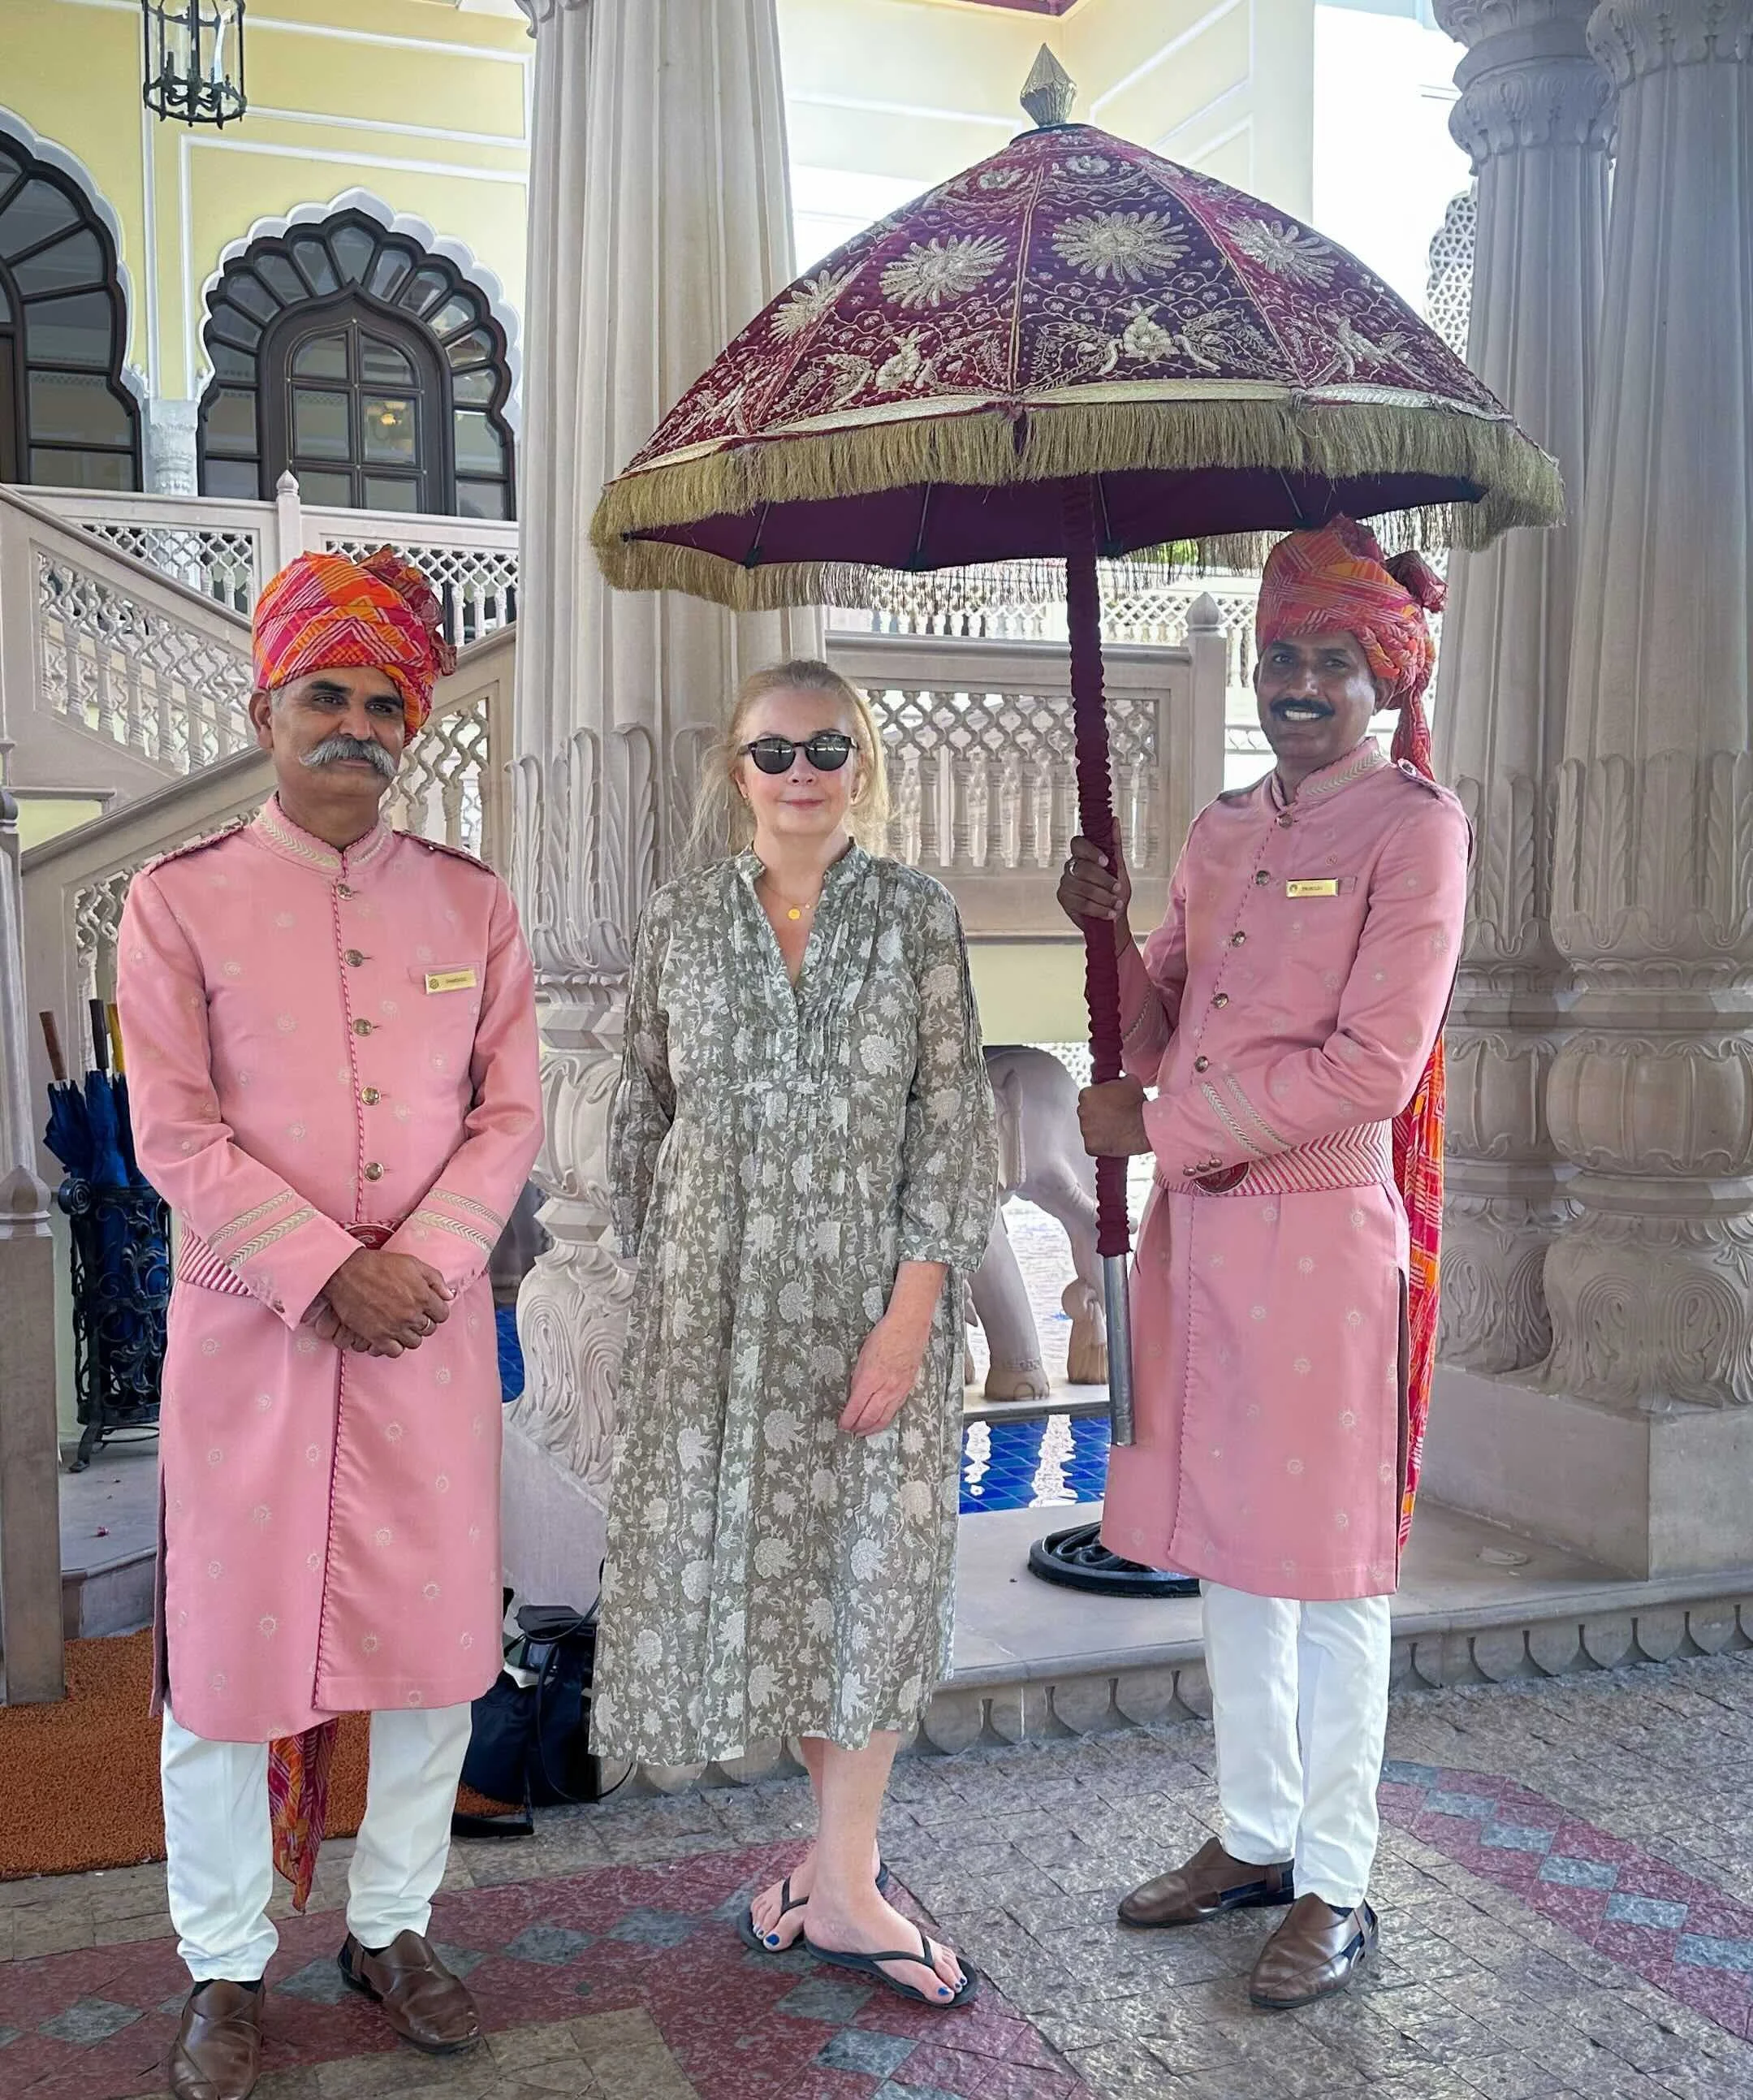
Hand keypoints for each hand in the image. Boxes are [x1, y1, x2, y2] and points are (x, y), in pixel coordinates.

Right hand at [322, 1250, 452, 1354]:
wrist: (346, 1272)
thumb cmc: (379, 1265)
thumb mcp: (412, 1263)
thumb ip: (435, 1279)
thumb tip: (449, 1295)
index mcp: (423, 1296)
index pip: (442, 1315)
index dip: (436, 1311)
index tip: (428, 1308)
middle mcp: (411, 1315)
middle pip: (429, 1330)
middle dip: (423, 1322)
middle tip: (412, 1314)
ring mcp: (394, 1328)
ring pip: (414, 1342)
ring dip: (409, 1334)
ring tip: (400, 1324)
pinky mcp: (377, 1336)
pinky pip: (395, 1352)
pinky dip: (394, 1346)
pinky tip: (389, 1335)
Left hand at [841, 1311, 932, 1437]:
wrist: (909, 1326)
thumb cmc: (884, 1336)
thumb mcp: (863, 1356)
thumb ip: (859, 1378)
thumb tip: (854, 1395)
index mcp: (871, 1378)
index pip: (856, 1407)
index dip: (848, 1419)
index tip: (841, 1425)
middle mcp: (886, 1388)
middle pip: (870, 1416)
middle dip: (858, 1427)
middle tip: (850, 1432)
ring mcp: (899, 1389)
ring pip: (885, 1417)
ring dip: (872, 1428)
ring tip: (863, 1433)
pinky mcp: (908, 1387)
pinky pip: (895, 1409)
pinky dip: (886, 1419)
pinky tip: (880, 1421)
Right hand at [1057, 835, 1132, 953]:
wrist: (1113, 917)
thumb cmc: (1115, 892)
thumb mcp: (1119, 867)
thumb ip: (1114, 845)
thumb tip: (1114, 820)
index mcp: (1083, 855)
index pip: (1078, 844)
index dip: (1091, 852)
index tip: (1106, 863)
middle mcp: (1071, 866)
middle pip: (1083, 868)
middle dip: (1104, 881)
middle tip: (1118, 889)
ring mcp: (1065, 883)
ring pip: (1083, 888)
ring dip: (1104, 898)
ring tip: (1116, 904)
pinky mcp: (1063, 899)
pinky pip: (1081, 903)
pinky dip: (1099, 909)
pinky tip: (1109, 913)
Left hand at [1078, 1076, 1150, 1158]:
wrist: (1145, 1126)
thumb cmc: (1137, 1106)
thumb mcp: (1130, 1081)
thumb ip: (1118, 1081)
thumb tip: (1120, 1082)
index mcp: (1087, 1094)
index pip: (1088, 1097)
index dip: (1100, 1100)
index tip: (1107, 1103)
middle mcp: (1082, 1111)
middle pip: (1087, 1113)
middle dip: (1098, 1114)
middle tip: (1112, 1116)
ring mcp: (1085, 1130)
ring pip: (1089, 1129)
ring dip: (1099, 1129)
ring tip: (1115, 1128)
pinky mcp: (1090, 1146)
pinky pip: (1093, 1145)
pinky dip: (1101, 1144)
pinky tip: (1112, 1139)